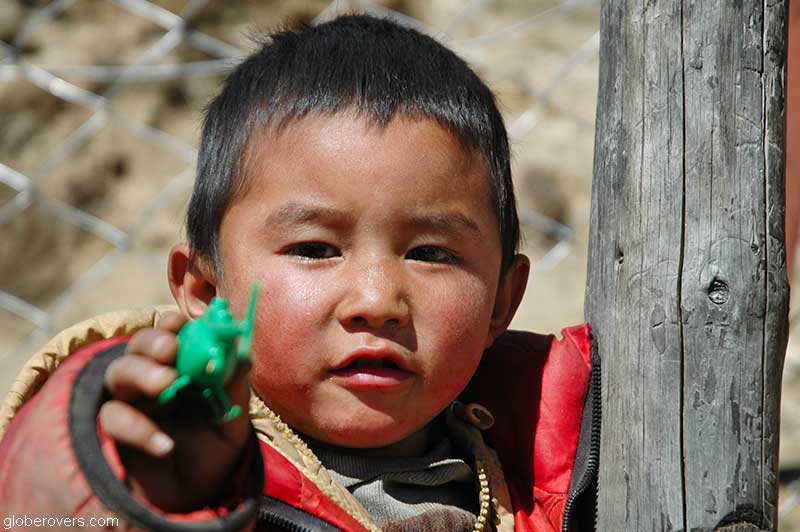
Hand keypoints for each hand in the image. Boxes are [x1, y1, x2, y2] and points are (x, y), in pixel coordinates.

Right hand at [99, 312, 252, 511]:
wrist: (197, 492)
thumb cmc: (214, 447)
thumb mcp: (231, 418)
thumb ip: (234, 387)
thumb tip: (243, 355)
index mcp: (181, 365)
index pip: (171, 334)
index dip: (172, 324)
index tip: (181, 324)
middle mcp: (151, 376)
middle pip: (138, 346)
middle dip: (153, 342)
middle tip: (170, 349)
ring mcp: (131, 402)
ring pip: (118, 374)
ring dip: (141, 373)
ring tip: (166, 384)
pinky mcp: (115, 431)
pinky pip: (114, 420)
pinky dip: (138, 428)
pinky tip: (165, 444)